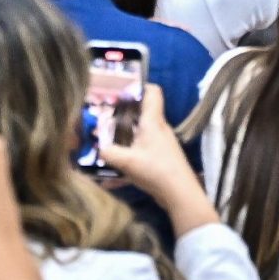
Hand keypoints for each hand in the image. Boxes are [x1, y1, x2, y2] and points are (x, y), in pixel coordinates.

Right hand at [94, 85, 215, 232]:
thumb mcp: (127, 161)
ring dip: (122, 140)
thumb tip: (98, 149)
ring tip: (101, 144)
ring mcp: (160, 144)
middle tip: (101, 119)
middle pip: (141, 114)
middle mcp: (158, 129)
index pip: (153, 92)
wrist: (180, 193)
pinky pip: (139, 155)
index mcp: (153, 122)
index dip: (139, 86)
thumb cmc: (156, 170)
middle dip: (121, 116)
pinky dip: (126, 162)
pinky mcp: (159, 159)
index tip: (119, 90)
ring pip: (139, 135)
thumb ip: (108, 152)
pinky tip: (109, 179)